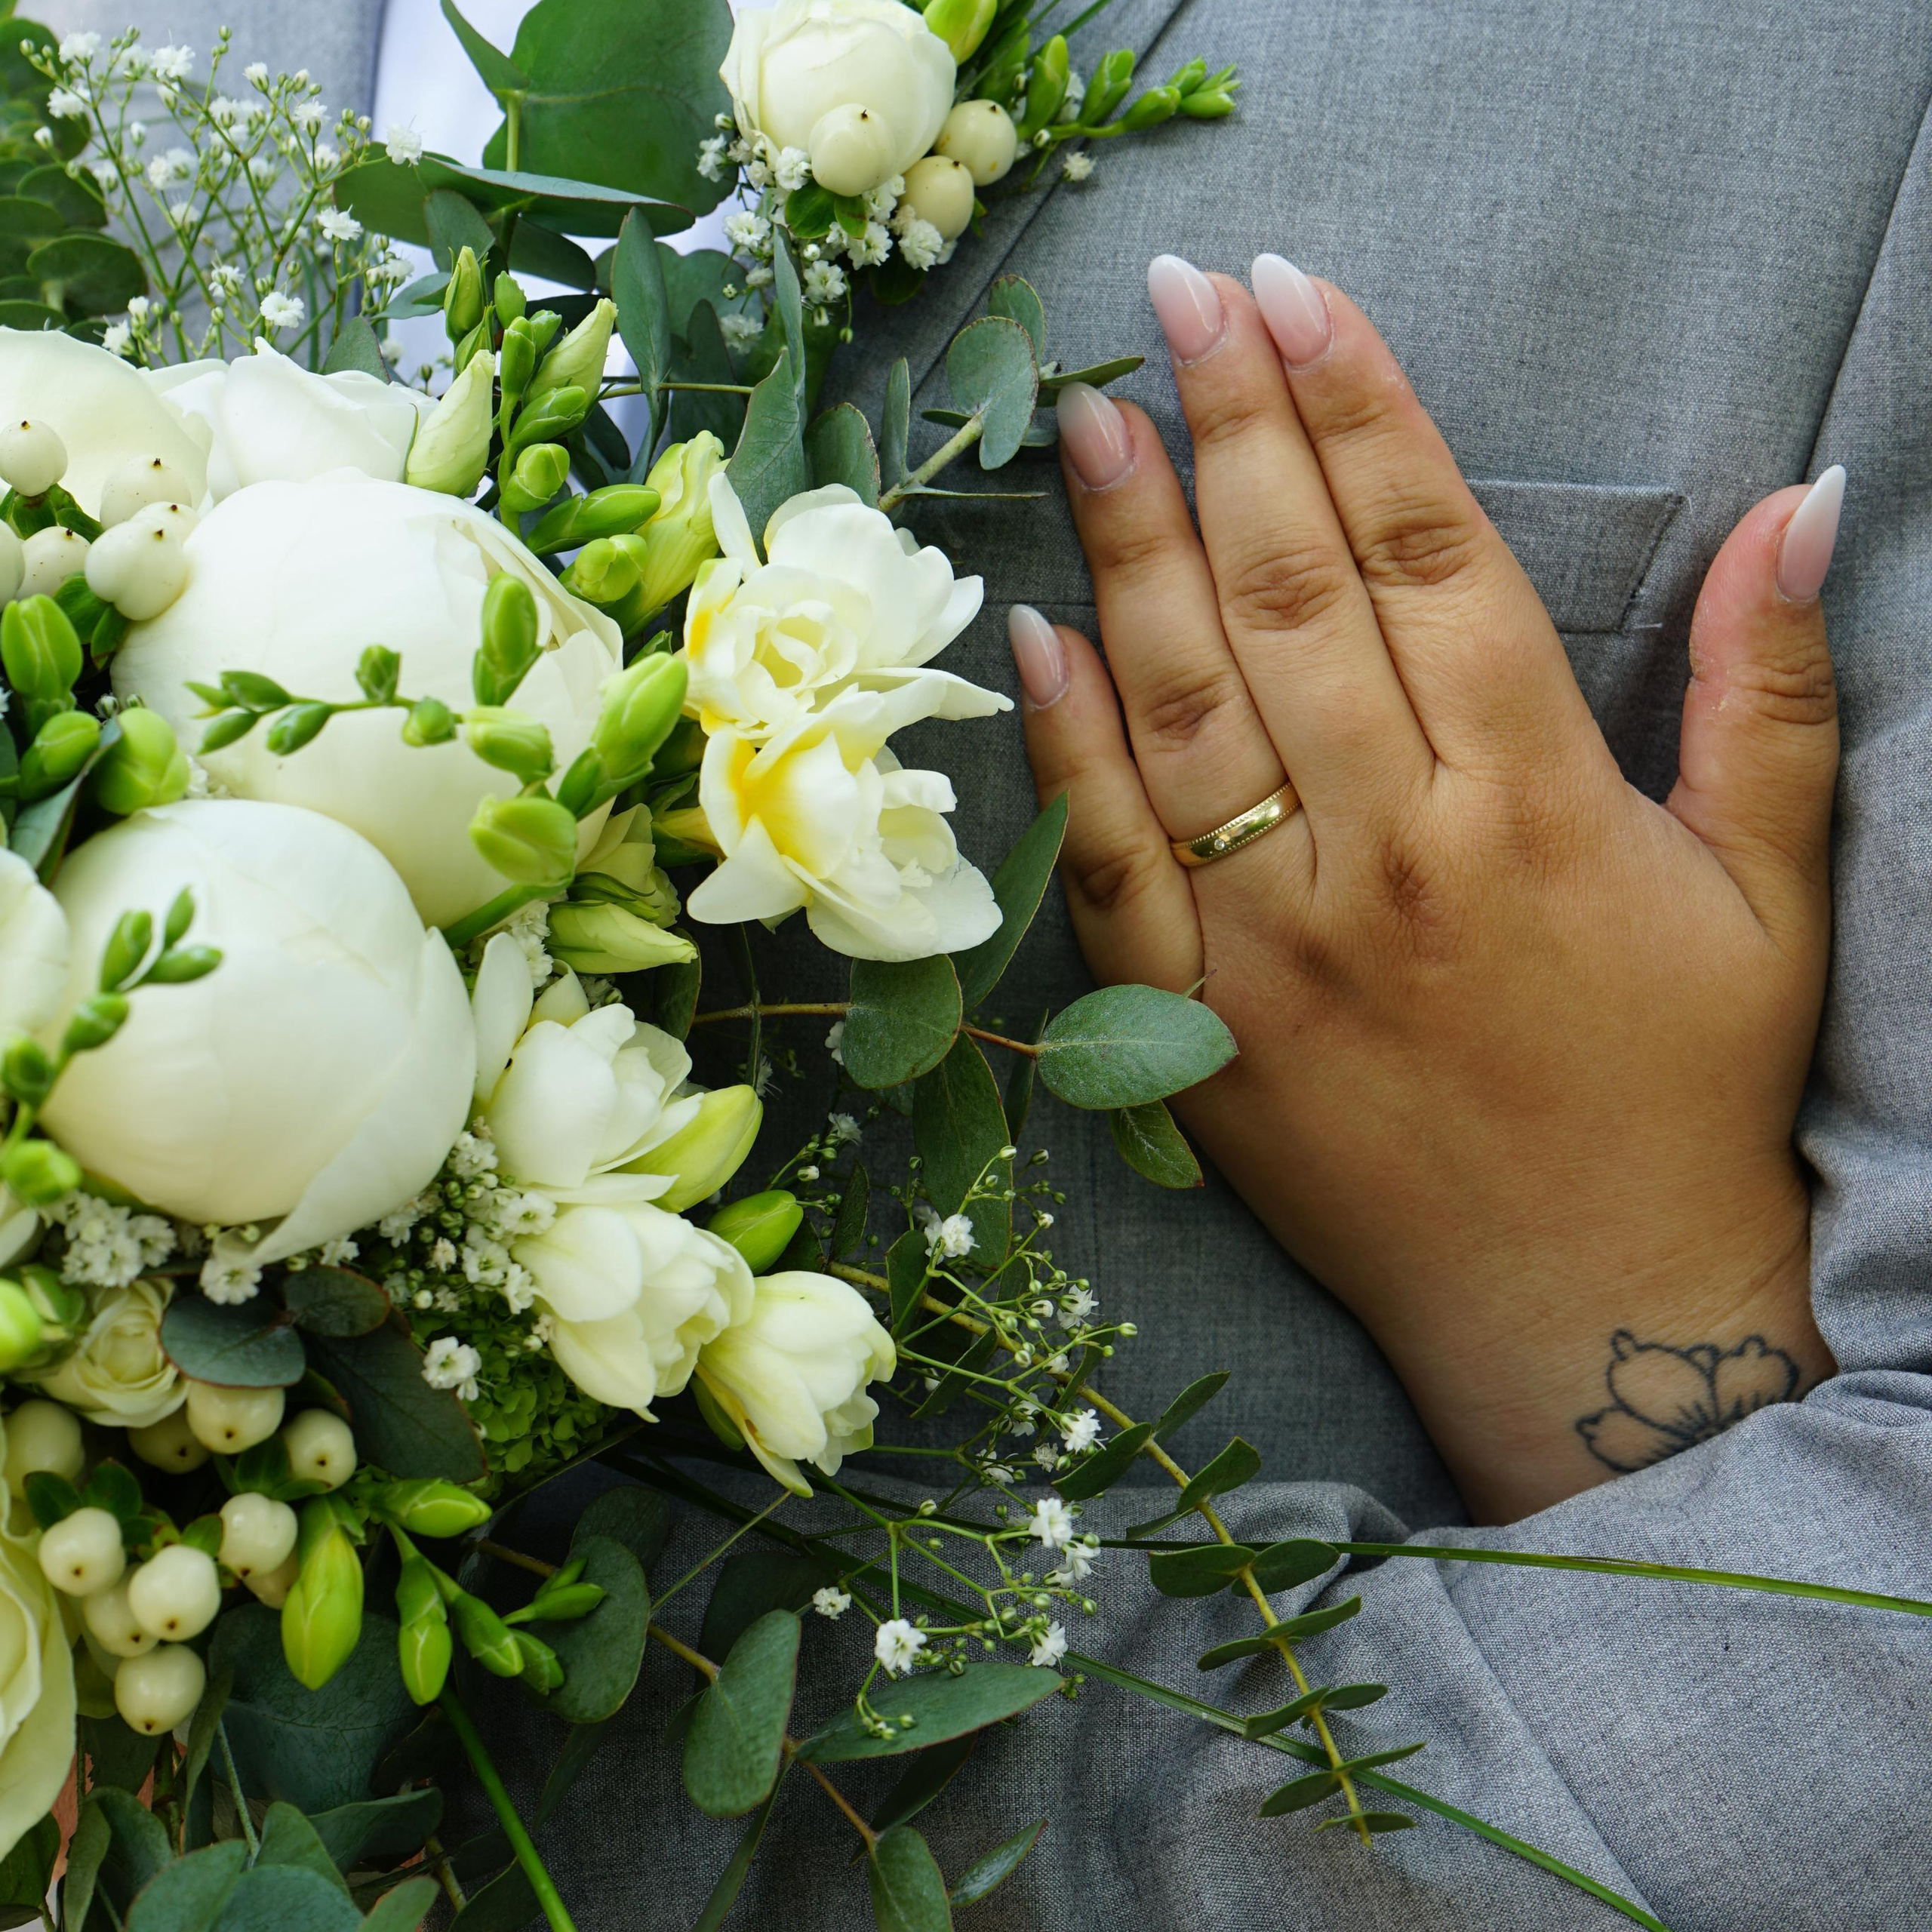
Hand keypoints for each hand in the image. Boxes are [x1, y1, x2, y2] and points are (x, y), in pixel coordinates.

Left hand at [1011, 253, 1840, 1520]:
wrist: (1581, 1302)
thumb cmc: (1681, 1091)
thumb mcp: (1767, 891)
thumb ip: (1766, 691)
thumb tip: (1804, 498)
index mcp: (1535, 797)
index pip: (1430, 550)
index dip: (1355, 406)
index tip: (1294, 295)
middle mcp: (1392, 848)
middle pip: (1290, 592)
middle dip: (1230, 425)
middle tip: (1176, 299)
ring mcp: (1276, 940)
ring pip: (1184, 704)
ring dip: (1128, 547)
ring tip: (1091, 418)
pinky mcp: (1197, 1026)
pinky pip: (1111, 863)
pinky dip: (1065, 745)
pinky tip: (1034, 630)